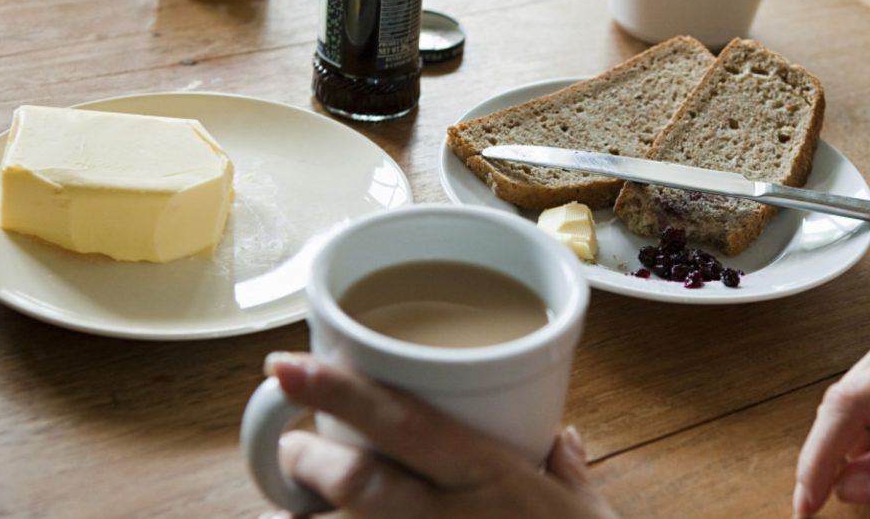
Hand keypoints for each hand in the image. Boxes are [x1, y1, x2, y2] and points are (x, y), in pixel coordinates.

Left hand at [264, 353, 618, 518]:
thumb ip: (567, 471)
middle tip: (288, 448)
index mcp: (492, 476)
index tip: (284, 366)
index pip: (403, 422)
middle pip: (359, 483)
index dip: (338, 391)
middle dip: (308, 462)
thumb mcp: (587, 511)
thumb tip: (560, 439)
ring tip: (282, 515)